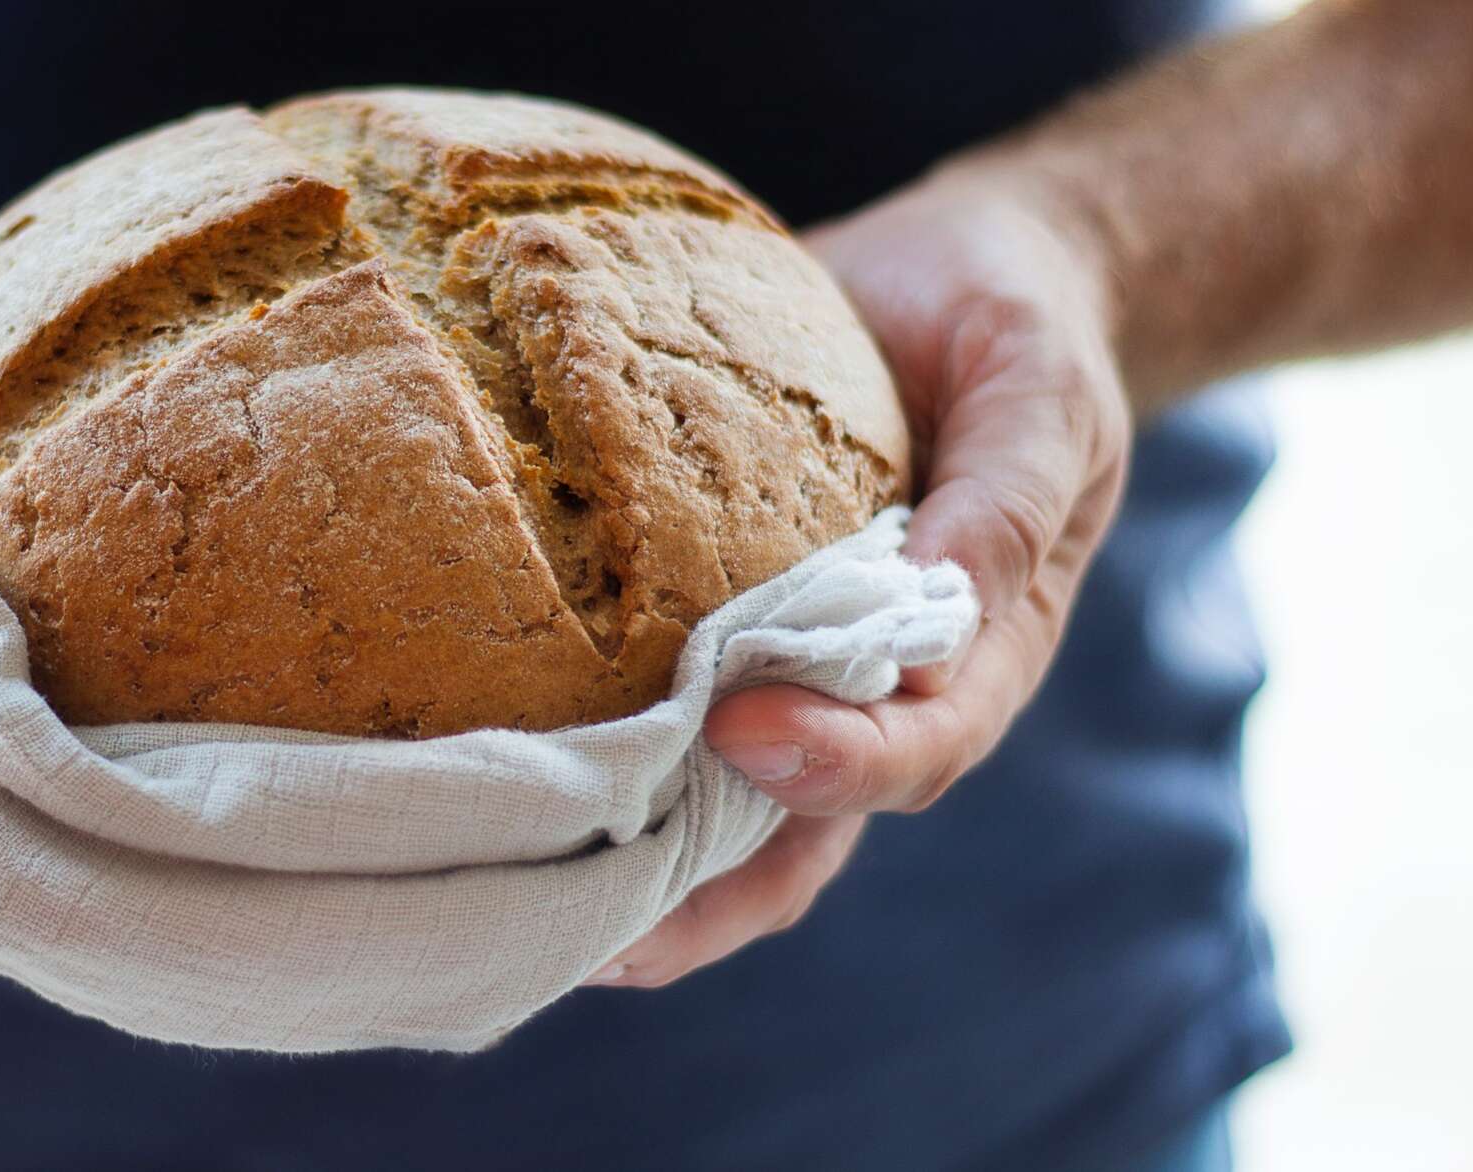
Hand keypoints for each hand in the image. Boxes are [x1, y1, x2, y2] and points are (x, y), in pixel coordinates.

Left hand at [588, 170, 1130, 988]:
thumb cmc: (1013, 328)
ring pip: (718, 810)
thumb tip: (940, 593)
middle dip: (703, 897)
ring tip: (518, 910)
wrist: (959, 279)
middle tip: (594, 932)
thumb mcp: (1041, 391)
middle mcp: (879, 686)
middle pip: (803, 831)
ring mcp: (794, 668)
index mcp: (984, 648)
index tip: (741, 728)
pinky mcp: (718, 621)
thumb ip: (1006, 493)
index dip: (839, 759)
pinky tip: (501, 791)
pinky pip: (658, 713)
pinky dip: (596, 763)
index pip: (921, 744)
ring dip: (631, 872)